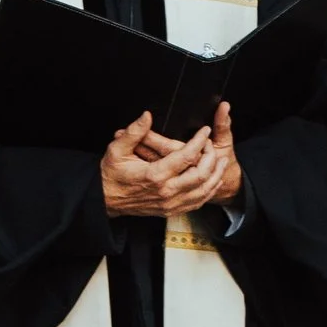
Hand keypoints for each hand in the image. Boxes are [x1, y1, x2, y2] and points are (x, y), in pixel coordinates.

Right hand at [101, 113, 229, 215]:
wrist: (105, 199)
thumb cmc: (111, 174)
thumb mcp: (116, 149)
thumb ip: (134, 132)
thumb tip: (147, 116)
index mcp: (155, 175)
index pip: (186, 156)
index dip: (199, 141)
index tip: (204, 131)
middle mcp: (166, 191)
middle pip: (201, 174)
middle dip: (211, 157)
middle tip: (211, 145)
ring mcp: (170, 203)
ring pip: (203, 191)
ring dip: (216, 175)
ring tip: (222, 161)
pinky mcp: (171, 210)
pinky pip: (197, 203)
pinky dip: (209, 191)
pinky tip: (213, 181)